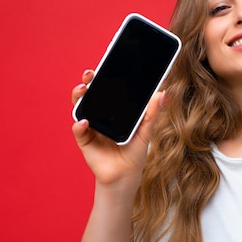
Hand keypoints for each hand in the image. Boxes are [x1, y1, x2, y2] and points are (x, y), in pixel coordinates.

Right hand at [71, 70, 164, 186]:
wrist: (126, 175)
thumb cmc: (134, 153)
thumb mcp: (145, 130)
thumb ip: (152, 113)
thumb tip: (162, 93)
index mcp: (112, 111)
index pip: (105, 90)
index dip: (103, 77)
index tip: (104, 66)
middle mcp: (99, 115)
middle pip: (89, 94)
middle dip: (87, 82)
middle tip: (90, 74)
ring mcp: (90, 126)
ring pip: (80, 108)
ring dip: (78, 97)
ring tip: (82, 90)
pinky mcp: (85, 140)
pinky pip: (78, 130)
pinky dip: (79, 125)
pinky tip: (85, 122)